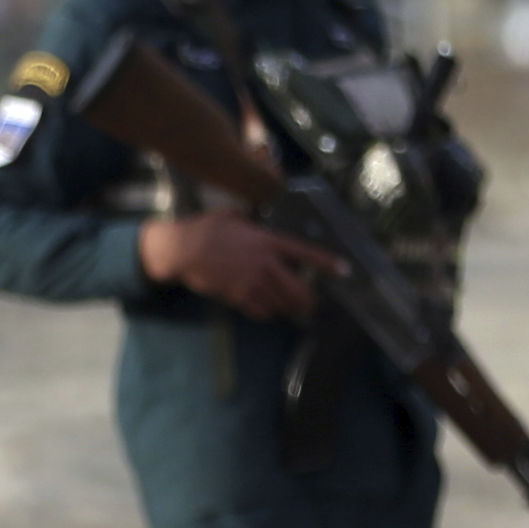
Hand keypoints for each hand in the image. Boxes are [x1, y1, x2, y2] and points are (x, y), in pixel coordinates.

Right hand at [137, 207, 333, 323]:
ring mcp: (253, 283)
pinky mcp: (239, 297)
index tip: (344, 271)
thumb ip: (254, 224)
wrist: (183, 250)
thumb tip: (260, 226)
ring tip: (291, 308)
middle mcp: (265, 264)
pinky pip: (262, 311)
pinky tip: (267, 308)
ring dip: (289, 307)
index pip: (305, 254)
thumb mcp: (235, 216)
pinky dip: (267, 311)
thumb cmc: (207, 228)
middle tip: (311, 302)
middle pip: (299, 289)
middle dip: (309, 299)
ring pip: (282, 304)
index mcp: (268, 241)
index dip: (327, 264)